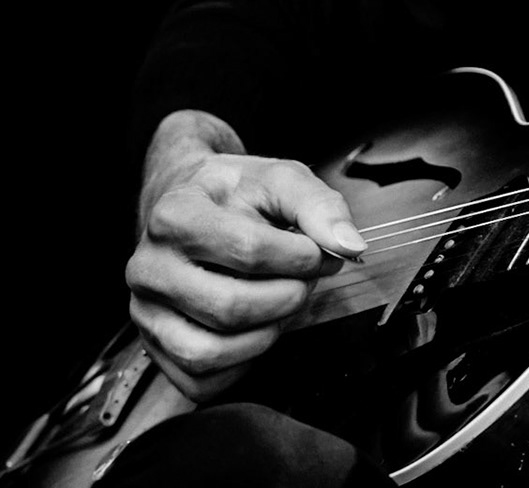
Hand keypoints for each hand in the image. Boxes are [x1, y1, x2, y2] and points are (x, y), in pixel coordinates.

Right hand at [125, 110, 363, 399]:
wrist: (197, 205)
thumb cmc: (241, 193)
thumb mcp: (283, 179)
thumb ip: (320, 206)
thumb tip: (350, 246)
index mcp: (174, 216)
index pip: (248, 250)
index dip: (301, 257)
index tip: (321, 252)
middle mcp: (148, 267)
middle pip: (230, 307)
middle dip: (289, 298)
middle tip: (307, 280)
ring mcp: (145, 312)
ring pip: (209, 352)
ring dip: (268, 334)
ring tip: (286, 303)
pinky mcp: (154, 347)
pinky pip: (200, 381)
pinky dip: (243, 364)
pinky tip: (261, 328)